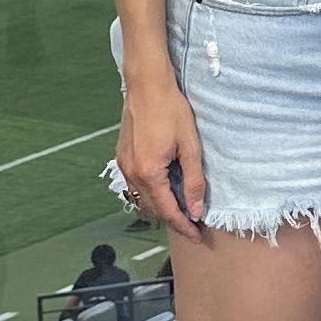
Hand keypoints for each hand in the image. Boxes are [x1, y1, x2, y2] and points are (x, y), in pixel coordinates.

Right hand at [116, 74, 212, 242]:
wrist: (147, 84)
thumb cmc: (171, 110)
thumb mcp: (190, 146)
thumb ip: (193, 181)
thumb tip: (196, 209)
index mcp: (149, 173)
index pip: (168, 211)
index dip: (184, 227)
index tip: (198, 236)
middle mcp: (132, 173)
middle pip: (153, 209)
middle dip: (173, 220)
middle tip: (194, 225)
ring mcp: (124, 165)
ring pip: (142, 199)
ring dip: (161, 208)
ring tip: (182, 211)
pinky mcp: (122, 157)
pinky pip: (135, 186)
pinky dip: (150, 194)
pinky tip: (164, 190)